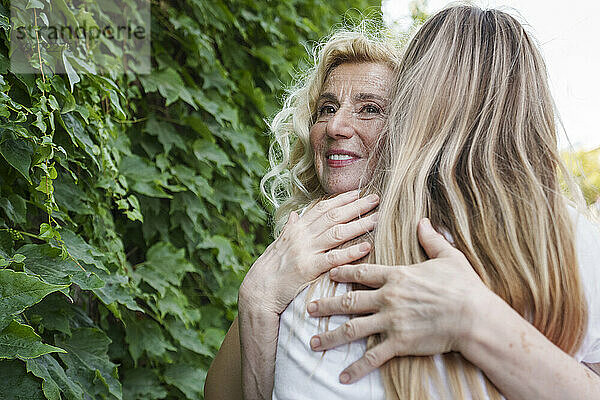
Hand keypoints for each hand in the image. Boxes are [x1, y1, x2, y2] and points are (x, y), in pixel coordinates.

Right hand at [239, 190, 379, 314]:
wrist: (258, 290)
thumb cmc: (270, 268)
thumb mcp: (278, 244)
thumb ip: (290, 229)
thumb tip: (295, 215)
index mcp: (296, 229)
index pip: (322, 208)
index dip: (341, 199)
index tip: (357, 192)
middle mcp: (302, 236)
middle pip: (333, 216)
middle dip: (356, 206)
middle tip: (375, 198)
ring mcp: (305, 251)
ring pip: (337, 233)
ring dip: (359, 224)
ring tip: (377, 218)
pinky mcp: (308, 269)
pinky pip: (333, 258)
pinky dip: (351, 252)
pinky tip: (366, 247)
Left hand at [306, 218, 489, 383]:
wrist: (475, 317)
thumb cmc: (464, 286)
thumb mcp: (448, 257)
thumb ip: (431, 239)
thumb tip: (424, 221)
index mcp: (397, 276)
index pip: (362, 273)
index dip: (343, 272)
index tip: (329, 273)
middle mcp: (388, 298)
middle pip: (349, 301)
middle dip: (327, 305)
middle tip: (309, 309)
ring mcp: (391, 321)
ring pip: (353, 329)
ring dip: (331, 336)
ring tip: (312, 342)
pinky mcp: (399, 342)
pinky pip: (373, 357)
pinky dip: (357, 368)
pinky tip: (342, 377)